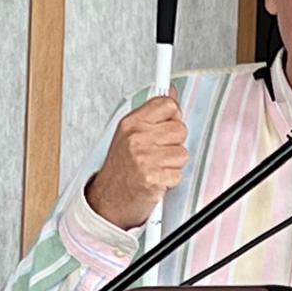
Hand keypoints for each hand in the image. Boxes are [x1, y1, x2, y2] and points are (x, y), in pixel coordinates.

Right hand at [85, 92, 187, 229]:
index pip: (167, 104)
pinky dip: (171, 180)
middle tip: (159, 153)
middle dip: (175, 143)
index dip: (173, 116)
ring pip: (183, 153)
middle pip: (180, 129)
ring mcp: (144, 158)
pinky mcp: (152, 177)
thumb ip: (153, 113)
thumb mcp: (130, 134)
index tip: (169, 122)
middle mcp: (136, 138)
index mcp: (131, 124)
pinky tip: (157, 179)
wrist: (108, 199)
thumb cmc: (120, 168)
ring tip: (157, 167)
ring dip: (173, 164)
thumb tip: (171, 91)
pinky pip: (179, 174)